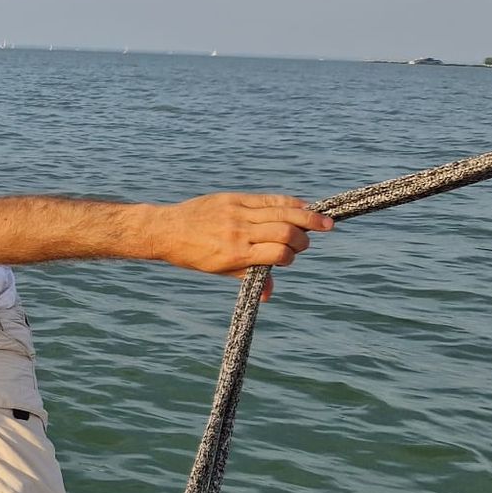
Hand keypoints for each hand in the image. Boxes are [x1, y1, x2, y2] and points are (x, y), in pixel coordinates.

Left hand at [152, 194, 332, 293]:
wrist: (166, 229)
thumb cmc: (193, 254)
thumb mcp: (219, 270)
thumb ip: (249, 276)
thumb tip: (270, 293)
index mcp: (235, 255)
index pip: (277, 254)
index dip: (290, 257)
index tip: (290, 258)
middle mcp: (238, 233)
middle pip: (284, 231)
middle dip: (302, 238)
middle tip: (307, 242)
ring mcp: (237, 213)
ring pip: (281, 212)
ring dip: (307, 217)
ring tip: (325, 222)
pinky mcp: (234, 199)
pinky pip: (268, 199)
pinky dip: (289, 202)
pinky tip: (303, 206)